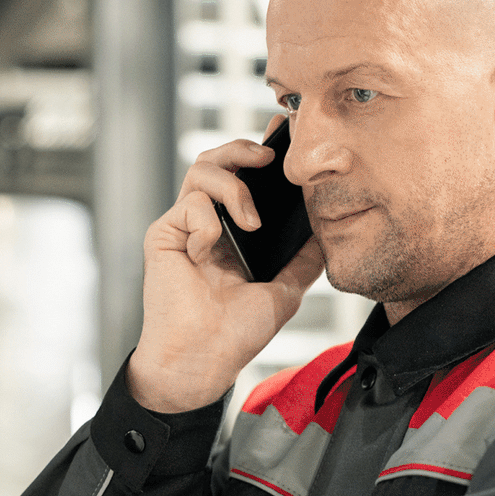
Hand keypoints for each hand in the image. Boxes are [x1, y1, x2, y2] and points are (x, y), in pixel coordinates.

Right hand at [127, 129, 324, 412]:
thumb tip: (330, 230)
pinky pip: (189, 204)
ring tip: (250, 221)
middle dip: (243, 149)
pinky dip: (206, 222)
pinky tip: (208, 253)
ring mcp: (183, 227)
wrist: (205, 360)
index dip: (260, 153)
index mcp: (232, 232)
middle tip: (269, 158)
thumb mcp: (286, 289)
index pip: (244, 178)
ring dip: (233, 187)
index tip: (286, 136)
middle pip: (217, 160)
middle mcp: (206, 223)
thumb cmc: (237, 332)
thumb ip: (304, 258)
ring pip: (201, 170)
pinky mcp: (164, 235)